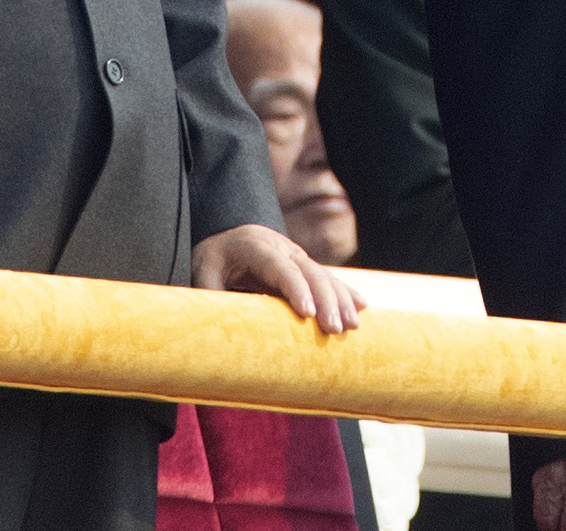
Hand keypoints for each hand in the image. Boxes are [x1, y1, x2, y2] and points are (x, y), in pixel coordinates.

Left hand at [190, 223, 359, 333]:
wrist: (225, 236)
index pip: (281, 268)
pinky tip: (362, 306)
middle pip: (310, 272)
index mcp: (256, 247)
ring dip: (341, 300)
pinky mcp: (305, 266)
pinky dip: (346, 292)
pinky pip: (329, 278)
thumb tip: (214, 325)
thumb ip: (210, 294)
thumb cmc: (213, 258)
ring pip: (324, 275)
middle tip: (334, 330)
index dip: (297, 289)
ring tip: (352, 327)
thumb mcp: (203, 271)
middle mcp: (282, 248)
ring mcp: (297, 255)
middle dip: (325, 301)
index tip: (309, 313)